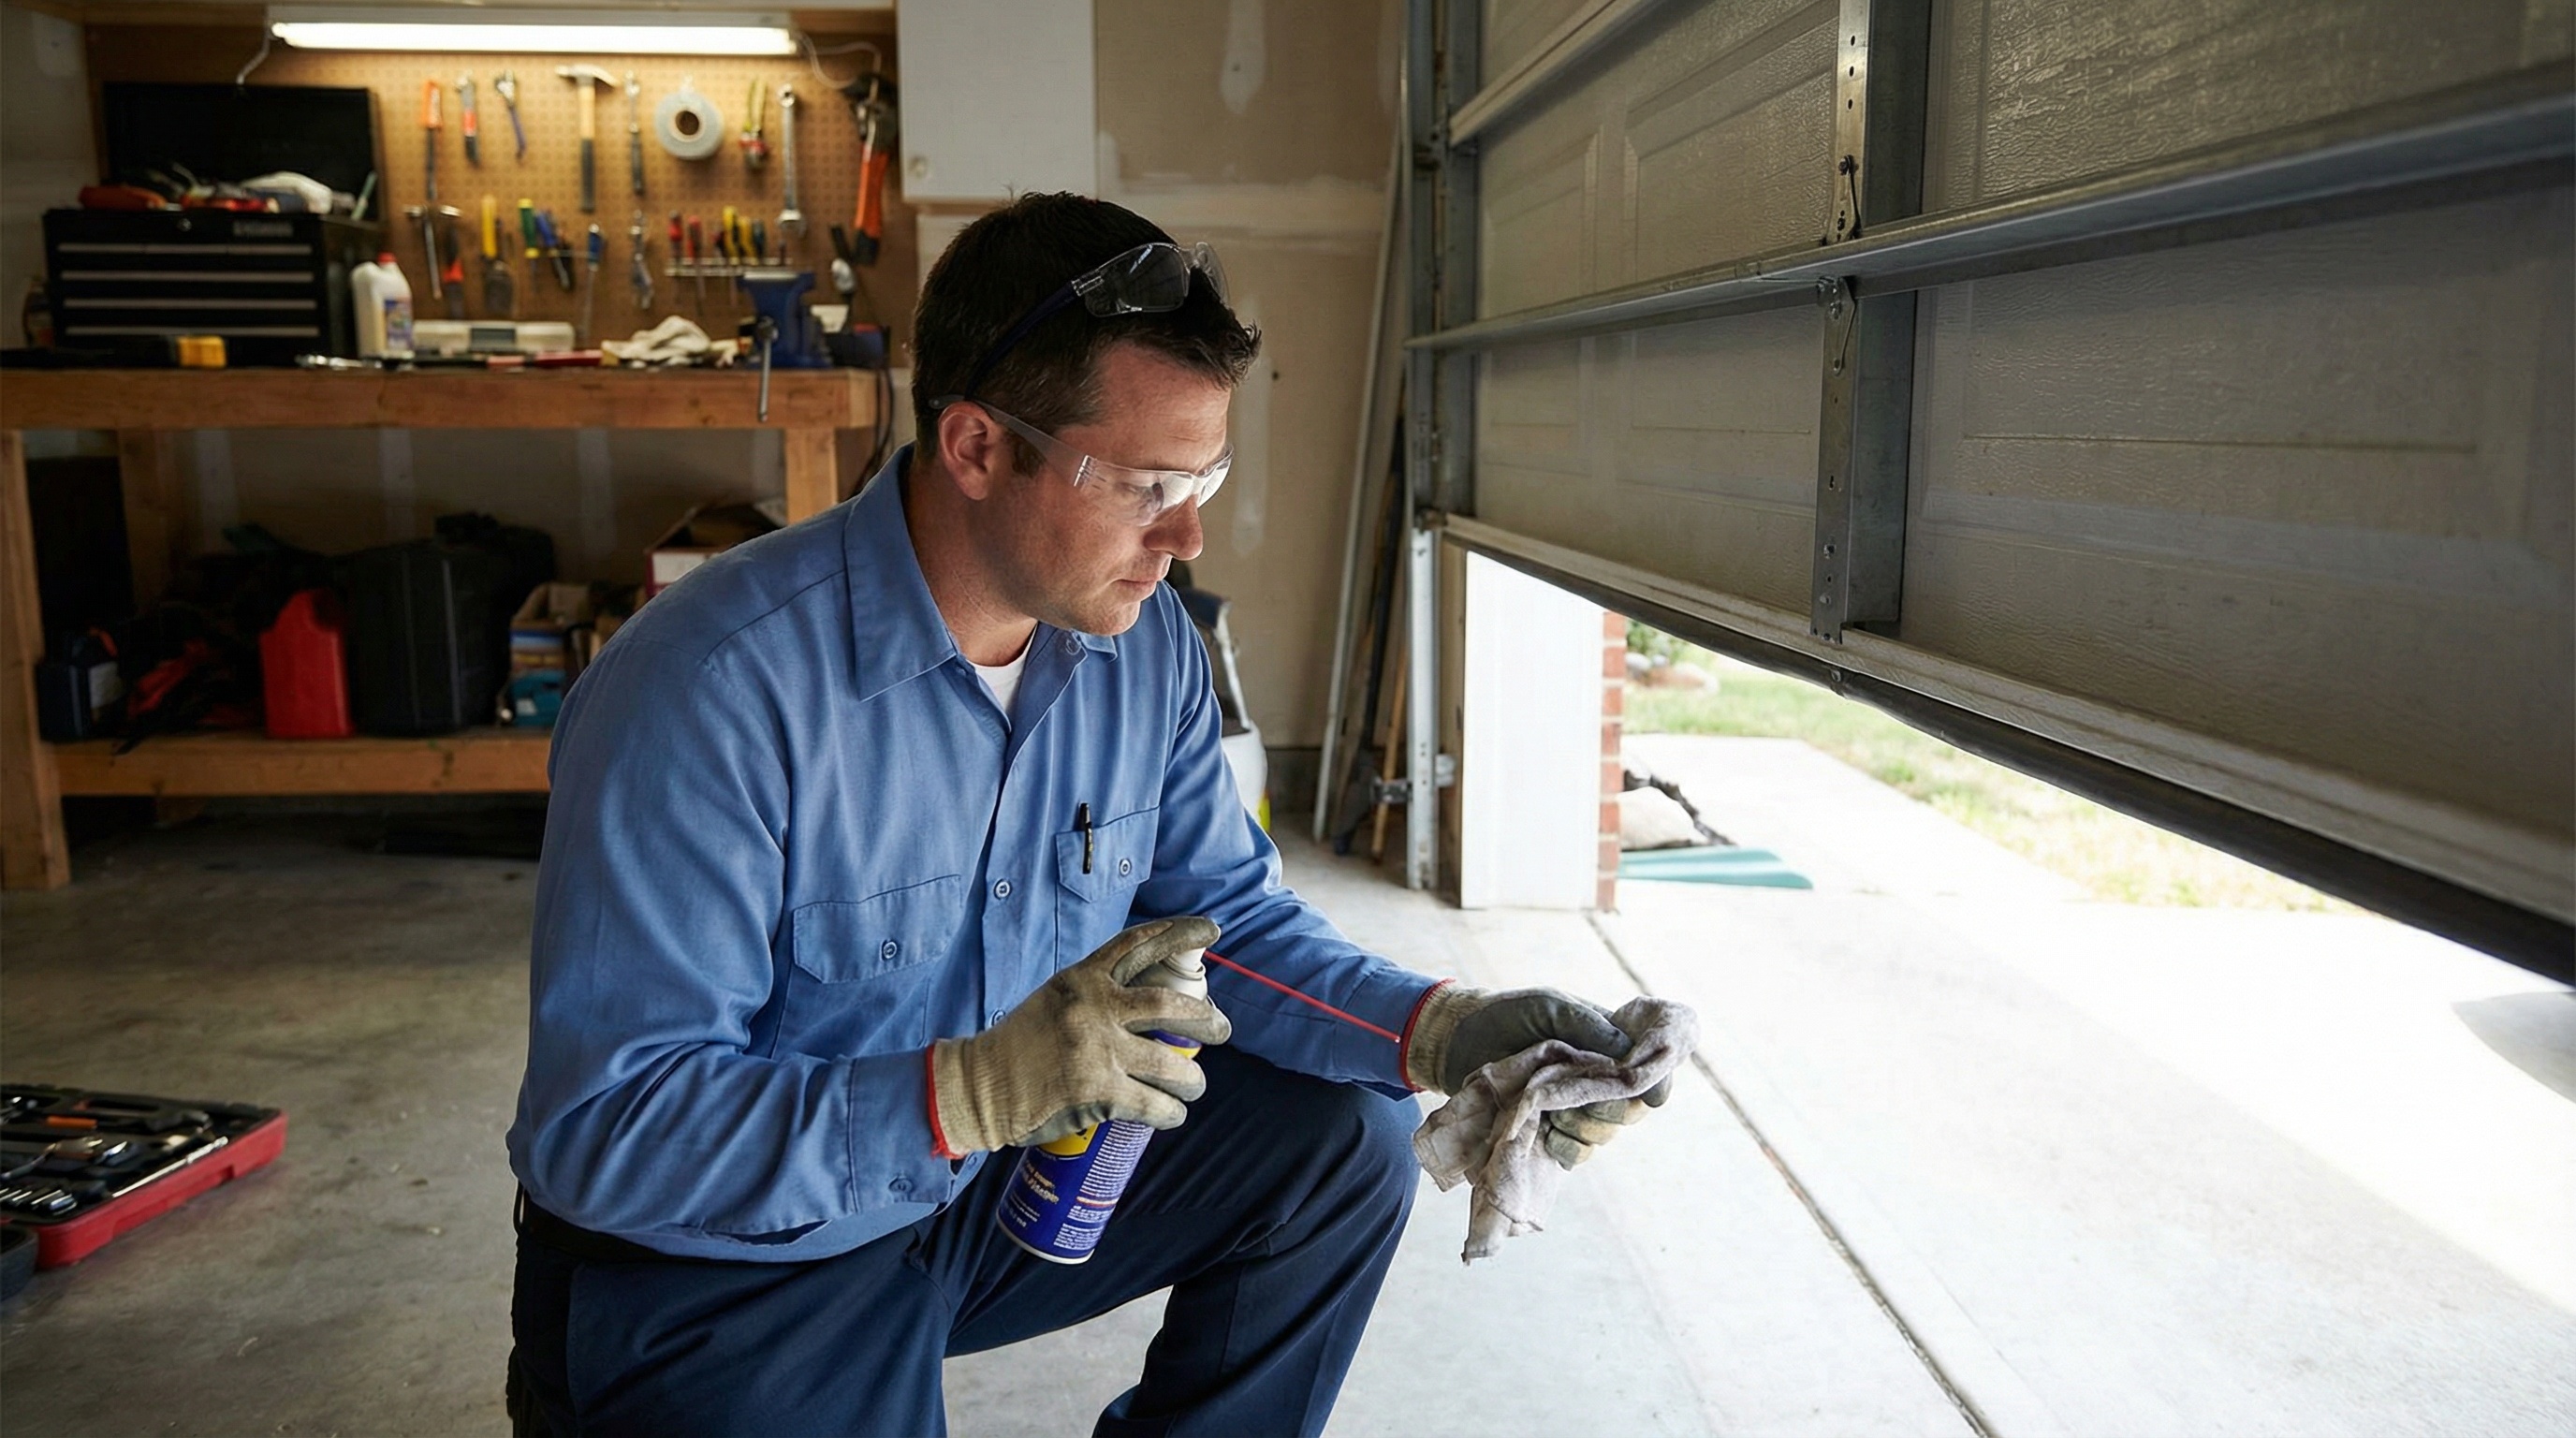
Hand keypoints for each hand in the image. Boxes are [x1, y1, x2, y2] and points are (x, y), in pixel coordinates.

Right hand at [930, 917, 1230, 1154]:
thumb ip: (1097, 995)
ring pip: (1171, 1063)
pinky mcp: (1098, 1091)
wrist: (980, 1086)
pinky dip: (1171, 1113)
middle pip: (1171, 1004)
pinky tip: (1173, 1115)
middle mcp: (1094, 1007)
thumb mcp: (1056, 1000)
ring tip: (1196, 1085)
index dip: (1180, 934)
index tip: (1212, 930)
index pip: (1138, 945)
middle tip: (1223, 1028)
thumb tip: (1153, 1006)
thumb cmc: (1020, 1046)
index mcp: (1083, 979)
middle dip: (1207, 1018)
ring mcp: (1097, 1050)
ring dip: (1193, 1079)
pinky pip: (1154, 1104)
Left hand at [1406, 985, 1670, 1167]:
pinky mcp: (1551, 1132)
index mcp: (1605, 1045)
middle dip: (1610, 1108)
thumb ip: (1590, 1028)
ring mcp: (1573, 1108)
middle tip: (1580, 1097)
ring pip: (1605, 1133)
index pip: (1648, 1070)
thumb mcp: (1550, 1008)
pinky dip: (1567, 1147)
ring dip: (1584, 1127)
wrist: (1456, 1043)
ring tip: (1554, 1113)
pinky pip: (1578, 1152)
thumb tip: (1629, 1053)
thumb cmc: (1506, 1015)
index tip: (1649, 1095)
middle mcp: (1596, 1079)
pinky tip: (1547, 1135)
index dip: (1656, 1084)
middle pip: (1631, 1109)